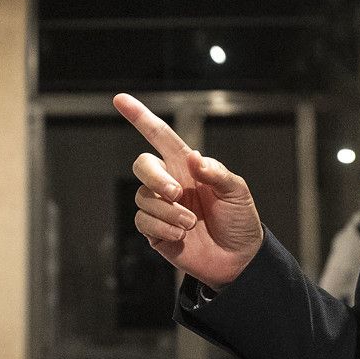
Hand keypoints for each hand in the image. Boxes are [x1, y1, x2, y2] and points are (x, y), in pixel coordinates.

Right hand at [115, 93, 262, 287]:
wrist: (239, 259)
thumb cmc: (239, 220)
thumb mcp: (237, 192)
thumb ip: (217, 173)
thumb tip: (193, 158)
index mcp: (187, 166)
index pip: (160, 136)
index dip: (140, 117)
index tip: (120, 99)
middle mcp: (170, 183)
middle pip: (142, 165)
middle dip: (155, 177)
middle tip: (176, 193)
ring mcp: (161, 207)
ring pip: (143, 197)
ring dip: (167, 211)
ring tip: (191, 224)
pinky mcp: (155, 231)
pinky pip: (143, 221)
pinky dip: (162, 227)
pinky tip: (181, 235)